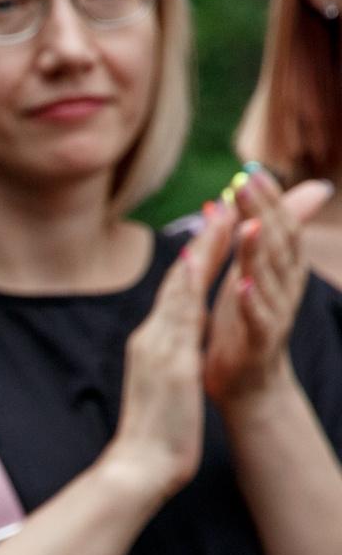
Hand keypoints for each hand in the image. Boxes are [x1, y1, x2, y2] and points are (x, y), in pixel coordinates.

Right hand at [103, 226, 210, 504]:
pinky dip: (186, 288)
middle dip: (203, 242)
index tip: (215, 226)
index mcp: (155, 344)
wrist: (137, 468)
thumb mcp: (163, 387)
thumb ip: (169, 359)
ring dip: (200, 252)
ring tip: (219, 217)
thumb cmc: (154, 434)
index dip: (197, 258)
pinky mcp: (169, 365)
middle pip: (179, 282)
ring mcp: (158, 350)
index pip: (178, 293)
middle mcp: (153, 339)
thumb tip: (177, 343)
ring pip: (180, 291)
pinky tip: (195, 263)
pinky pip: (179, 320)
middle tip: (222, 203)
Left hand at [202, 172, 332, 408]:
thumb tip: (313, 189)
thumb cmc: (249, 320)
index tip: (251, 171)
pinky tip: (241, 285)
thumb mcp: (262, 270)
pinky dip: (250, 301)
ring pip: (268, 278)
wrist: (250, 383)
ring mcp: (273, 314)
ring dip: (258, 250)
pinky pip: (257, 320)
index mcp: (282, 269)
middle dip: (263, 212)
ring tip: (250, 224)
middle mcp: (283, 287)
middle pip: (277, 244)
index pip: (280, 226)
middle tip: (245, 183)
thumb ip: (276, 232)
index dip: (269, 199)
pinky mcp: (258, 342)